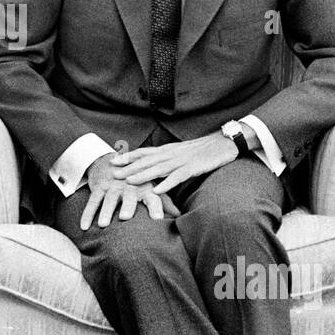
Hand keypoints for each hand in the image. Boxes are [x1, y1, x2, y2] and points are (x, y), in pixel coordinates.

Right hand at [79, 152, 182, 231]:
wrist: (110, 161)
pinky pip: (92, 202)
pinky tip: (83, 227)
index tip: (158, 219)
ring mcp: (112, 187)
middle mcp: (129, 187)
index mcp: (145, 188)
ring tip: (104, 224)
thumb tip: (181, 216)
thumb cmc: (135, 180)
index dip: (156, 207)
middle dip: (127, 206)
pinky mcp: (98, 188)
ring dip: (105, 211)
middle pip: (129, 197)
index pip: (153, 198)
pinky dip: (87, 214)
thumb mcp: (150, 188)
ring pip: (109, 200)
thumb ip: (164, 202)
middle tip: (126, 217)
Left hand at [110, 133, 237, 194]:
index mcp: (167, 149)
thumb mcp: (180, 152)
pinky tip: (157, 190)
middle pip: (146, 161)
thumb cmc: (202, 150)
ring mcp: (181, 161)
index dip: (127, 157)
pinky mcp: (192, 168)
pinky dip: (166, 184)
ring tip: (128, 182)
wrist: (223, 143)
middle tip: (113, 175)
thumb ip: (167, 158)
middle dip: (129, 168)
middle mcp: (171, 154)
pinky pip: (177, 177)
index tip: (112, 161)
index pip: (143, 152)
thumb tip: (153, 166)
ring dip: (142, 175)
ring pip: (158, 169)